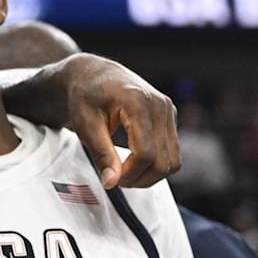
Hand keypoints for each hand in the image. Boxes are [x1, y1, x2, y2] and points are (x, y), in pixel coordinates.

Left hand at [60, 54, 180, 187]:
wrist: (94, 74)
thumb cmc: (85, 95)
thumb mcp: (85, 124)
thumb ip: (101, 153)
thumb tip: (111, 182)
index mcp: (138, 102)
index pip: (145, 153)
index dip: (129, 174)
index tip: (111, 179)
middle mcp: (160, 105)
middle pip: (162, 161)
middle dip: (140, 178)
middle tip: (115, 179)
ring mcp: (168, 110)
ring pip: (172, 161)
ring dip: (150, 176)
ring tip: (124, 173)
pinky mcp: (169, 117)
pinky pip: (171, 153)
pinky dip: (155, 165)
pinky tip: (134, 162)